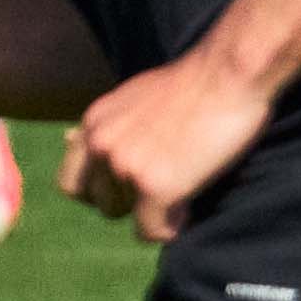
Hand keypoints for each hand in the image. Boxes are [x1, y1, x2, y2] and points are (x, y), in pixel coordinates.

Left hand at [61, 54, 269, 241]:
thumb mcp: (135, 97)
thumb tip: (72, 140)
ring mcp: (126, 166)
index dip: (100, 192)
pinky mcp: (156, 185)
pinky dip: (170, 229)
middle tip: (162, 191)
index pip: (71, 182)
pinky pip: (151, 229)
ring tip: (179, 198)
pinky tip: (187, 213)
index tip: (127, 190)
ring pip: (123, 216)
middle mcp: (101, 146)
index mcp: (94, 124)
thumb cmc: (194, 83)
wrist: (229, 71)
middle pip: (99, 202)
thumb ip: (111, 125)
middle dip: (129, 202)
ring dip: (149, 214)